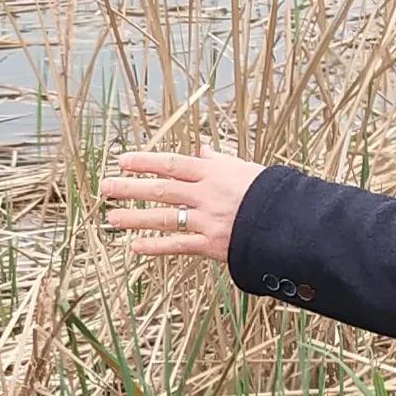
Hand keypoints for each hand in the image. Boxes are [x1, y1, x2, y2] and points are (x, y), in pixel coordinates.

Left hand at [99, 148, 261, 266]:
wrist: (290, 224)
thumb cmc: (268, 193)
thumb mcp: (245, 169)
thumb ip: (219, 161)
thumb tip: (202, 150)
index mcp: (213, 173)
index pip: (171, 164)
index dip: (145, 162)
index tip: (122, 161)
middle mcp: (207, 195)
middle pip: (161, 189)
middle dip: (130, 188)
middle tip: (105, 188)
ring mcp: (207, 221)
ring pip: (164, 218)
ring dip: (135, 218)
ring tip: (111, 218)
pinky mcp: (212, 245)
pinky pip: (178, 245)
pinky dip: (155, 246)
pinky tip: (135, 246)